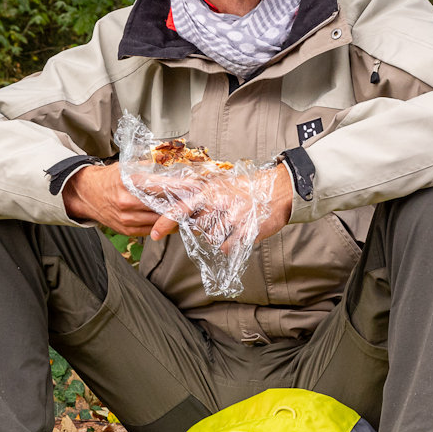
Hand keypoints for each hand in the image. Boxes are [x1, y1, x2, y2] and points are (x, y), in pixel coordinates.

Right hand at [62, 162, 187, 239]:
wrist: (86, 194)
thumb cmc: (108, 179)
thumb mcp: (126, 167)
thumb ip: (149, 167)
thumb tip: (172, 165)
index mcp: (128, 183)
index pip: (161, 186)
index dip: (180, 186)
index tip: (195, 185)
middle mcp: (127, 202)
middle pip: (163, 206)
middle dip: (180, 202)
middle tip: (194, 198)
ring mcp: (127, 218)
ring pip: (159, 220)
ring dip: (172, 215)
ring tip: (183, 208)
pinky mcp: (127, 230)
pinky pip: (152, 229)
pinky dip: (161, 223)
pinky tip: (168, 217)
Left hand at [167, 164, 294, 250]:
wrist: (277, 190)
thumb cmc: (245, 188)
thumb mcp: (219, 185)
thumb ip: (200, 197)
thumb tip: (180, 212)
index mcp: (208, 191)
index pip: (180, 208)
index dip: (165, 222)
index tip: (155, 234)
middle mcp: (218, 204)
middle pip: (197, 228)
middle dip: (204, 227)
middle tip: (220, 216)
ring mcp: (231, 218)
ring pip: (211, 239)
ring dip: (219, 235)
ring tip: (232, 221)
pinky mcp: (244, 231)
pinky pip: (226, 246)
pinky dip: (230, 242)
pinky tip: (239, 230)